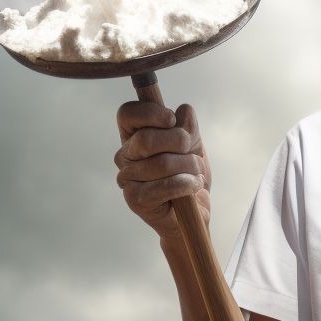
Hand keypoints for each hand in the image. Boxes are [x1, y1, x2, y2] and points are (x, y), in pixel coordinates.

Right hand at [114, 102, 211, 242]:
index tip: (171, 119)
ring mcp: (127, 179)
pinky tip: (195, 185)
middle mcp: (124, 156)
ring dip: (189, 166)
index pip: (127, 114)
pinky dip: (187, 183)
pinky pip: (166, 185)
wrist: (194, 209)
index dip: (149, 112)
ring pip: (162, 163)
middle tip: (192, 154)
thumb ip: (188, 126)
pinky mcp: (135, 200)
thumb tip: (183, 110)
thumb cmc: (189, 174)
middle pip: (146, 138)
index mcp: (133, 137)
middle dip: (180, 142)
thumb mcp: (193, 145)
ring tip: (196, 174)